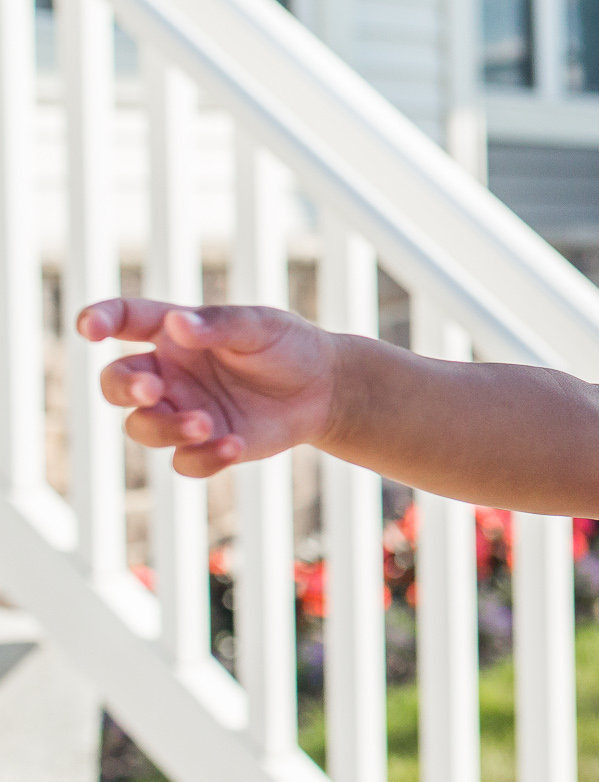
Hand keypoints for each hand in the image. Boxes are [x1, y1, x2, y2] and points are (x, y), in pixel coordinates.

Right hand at [79, 299, 342, 476]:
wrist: (326, 390)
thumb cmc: (287, 347)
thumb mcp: (260, 326)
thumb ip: (219, 325)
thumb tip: (177, 325)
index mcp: (172, 334)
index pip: (125, 319)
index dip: (100, 320)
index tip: (89, 328)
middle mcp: (168, 374)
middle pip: (116, 383)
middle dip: (125, 388)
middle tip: (153, 390)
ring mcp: (183, 411)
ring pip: (143, 428)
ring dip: (166, 428)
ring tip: (206, 423)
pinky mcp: (205, 445)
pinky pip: (184, 461)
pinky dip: (203, 458)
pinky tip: (233, 445)